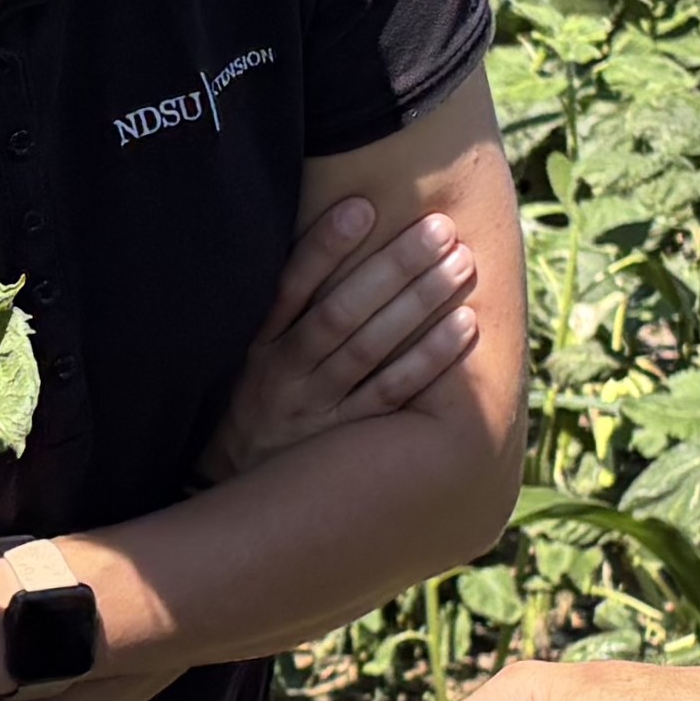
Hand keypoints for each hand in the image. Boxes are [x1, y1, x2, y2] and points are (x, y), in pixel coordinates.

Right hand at [203, 199, 481, 481]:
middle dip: (393, 267)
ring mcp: (317, 411)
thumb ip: (276, 307)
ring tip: (462, 263)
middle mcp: (283, 377)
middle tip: (441, 228)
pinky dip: (430, 359)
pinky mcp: (349, 441)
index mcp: (254, 347)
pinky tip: (466, 325)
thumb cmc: (250, 405)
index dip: (324, 248)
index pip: (289, 288)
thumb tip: (332, 232)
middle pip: (341, 314)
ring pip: (371, 350)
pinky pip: (394, 394)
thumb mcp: (241, 358)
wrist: (233, 493)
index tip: (362, 207)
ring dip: (420, 303)